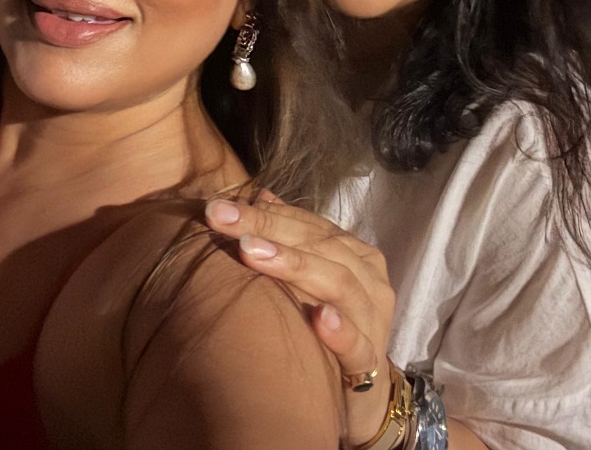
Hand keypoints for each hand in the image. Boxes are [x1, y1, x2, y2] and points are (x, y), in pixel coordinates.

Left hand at [205, 192, 394, 445]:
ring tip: (251, 252)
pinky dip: (340, 330)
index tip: (218, 208)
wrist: (359, 395)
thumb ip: (289, 235)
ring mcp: (372, 317)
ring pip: (338, 283)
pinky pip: (358, 344)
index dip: (263, 212)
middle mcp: (368, 278)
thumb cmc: (326, 324)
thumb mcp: (307, 278)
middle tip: (224, 221)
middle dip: (268, 229)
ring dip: (294, 265)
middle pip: (319, 245)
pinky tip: (318, 319)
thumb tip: (260, 194)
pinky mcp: (370, 361)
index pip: (306, 224)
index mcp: (352, 252)